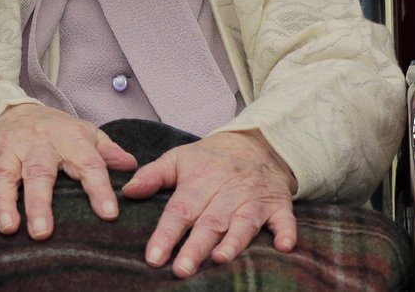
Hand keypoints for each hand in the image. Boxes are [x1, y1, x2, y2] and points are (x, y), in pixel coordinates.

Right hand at [0, 104, 136, 238]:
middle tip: (42, 231)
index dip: (98, 187)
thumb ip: (107, 150)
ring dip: (3, 202)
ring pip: (3, 176)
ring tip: (7, 227)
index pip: (87, 163)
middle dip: (39, 202)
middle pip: (38, 173)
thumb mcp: (85, 132)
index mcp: (66, 139)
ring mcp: (5, 151)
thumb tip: (132, 167)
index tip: (108, 213)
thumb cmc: (56, 129)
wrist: (12, 107)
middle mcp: (34, 144)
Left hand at [122, 130, 296, 277]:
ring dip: (234, 242)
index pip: (179, 210)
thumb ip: (152, 176)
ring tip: (219, 259)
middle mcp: (226, 191)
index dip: (166, 234)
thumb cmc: (210, 158)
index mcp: (198, 181)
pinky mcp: (278, 205)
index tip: (153, 257)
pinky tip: (284, 247)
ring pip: (243, 223)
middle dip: (195, 247)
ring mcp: (253, 198)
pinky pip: (285, 219)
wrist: (254, 144)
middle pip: (209, 222)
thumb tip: (127, 191)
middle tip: (181, 270)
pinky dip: (286, 232)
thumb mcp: (178, 158)